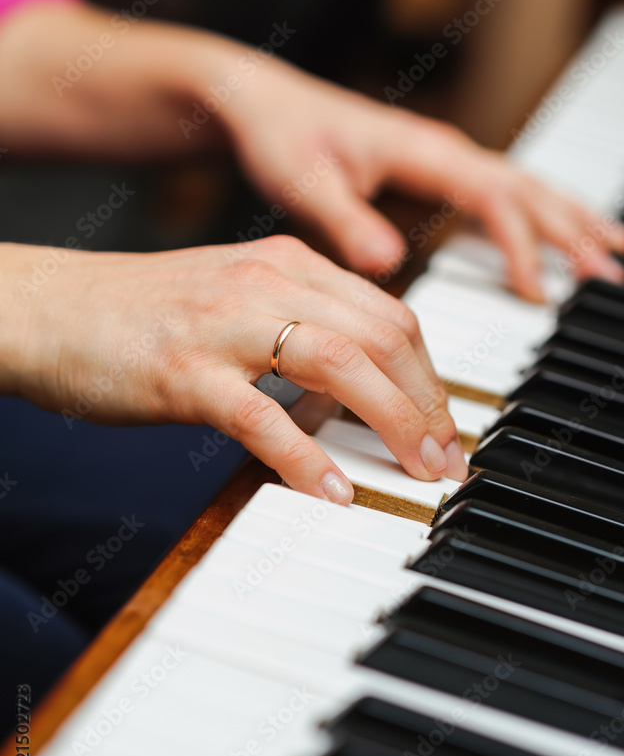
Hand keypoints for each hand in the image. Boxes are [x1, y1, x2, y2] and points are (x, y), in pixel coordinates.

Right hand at [1, 238, 467, 502]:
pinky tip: (335, 491)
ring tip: (417, 473)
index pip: (391, 316)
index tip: (444, 427)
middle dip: (430, 405)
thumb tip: (359, 392)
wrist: (45, 308)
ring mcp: (226, 324)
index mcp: (287, 264)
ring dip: (395, 424)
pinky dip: (308, 458)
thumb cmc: (140, 314)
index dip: (431, 378)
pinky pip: (265, 417)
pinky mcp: (185, 372)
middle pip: (385, 337)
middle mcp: (267, 282)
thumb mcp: (235, 301)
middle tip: (445, 461)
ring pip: (343, 365)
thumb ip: (299, 330)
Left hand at [216, 55, 623, 298]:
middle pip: (527, 187)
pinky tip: (556, 235)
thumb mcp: (304, 182)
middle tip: (611, 272)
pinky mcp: (435, 172)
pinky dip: (538, 213)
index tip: (536, 292)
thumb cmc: (282, 136)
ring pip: (524, 185)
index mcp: (423, 152)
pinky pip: (502, 191)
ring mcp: (443, 159)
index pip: (493, 197)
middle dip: (572, 229)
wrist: (263, 102)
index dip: (519, 245)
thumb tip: (386, 263)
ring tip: (612, 251)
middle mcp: (443, 151)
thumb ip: (345, 222)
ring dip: (568, 217)